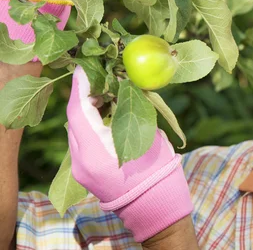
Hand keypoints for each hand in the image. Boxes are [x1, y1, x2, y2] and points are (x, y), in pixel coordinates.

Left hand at [66, 66, 193, 242]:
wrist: (155, 206)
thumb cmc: (158, 169)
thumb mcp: (148, 134)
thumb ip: (130, 110)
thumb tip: (123, 86)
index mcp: (96, 151)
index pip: (78, 111)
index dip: (80, 86)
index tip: (85, 67)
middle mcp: (81, 161)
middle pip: (74, 120)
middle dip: (84, 96)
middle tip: (100, 78)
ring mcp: (80, 170)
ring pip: (76, 131)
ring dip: (87, 111)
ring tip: (105, 94)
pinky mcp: (85, 173)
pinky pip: (82, 142)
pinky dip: (90, 126)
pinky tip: (105, 116)